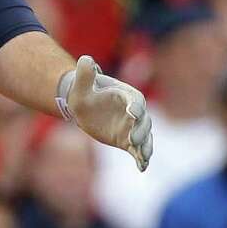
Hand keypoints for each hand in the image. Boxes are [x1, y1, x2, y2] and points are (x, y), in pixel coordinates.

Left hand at [60, 55, 152, 171]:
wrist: (84, 106)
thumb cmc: (83, 92)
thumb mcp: (81, 84)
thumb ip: (85, 73)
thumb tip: (85, 59)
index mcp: (126, 95)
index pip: (136, 101)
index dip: (135, 107)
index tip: (132, 114)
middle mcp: (133, 111)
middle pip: (144, 122)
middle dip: (140, 130)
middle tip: (133, 140)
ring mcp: (132, 127)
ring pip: (145, 137)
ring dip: (145, 146)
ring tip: (143, 156)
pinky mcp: (127, 140)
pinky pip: (138, 150)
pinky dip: (142, 158)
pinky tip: (142, 167)